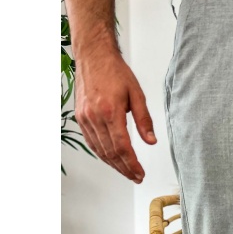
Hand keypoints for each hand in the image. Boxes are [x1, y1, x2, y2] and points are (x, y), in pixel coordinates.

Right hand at [74, 50, 155, 183]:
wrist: (93, 56)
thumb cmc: (115, 72)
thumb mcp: (137, 94)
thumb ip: (144, 119)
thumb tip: (151, 141)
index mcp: (111, 111)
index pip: (123, 147)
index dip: (132, 164)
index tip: (140, 174)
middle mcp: (95, 117)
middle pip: (111, 153)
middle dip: (125, 168)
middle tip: (136, 177)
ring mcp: (86, 118)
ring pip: (100, 150)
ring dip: (114, 165)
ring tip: (127, 172)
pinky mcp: (80, 117)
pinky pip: (91, 142)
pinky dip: (102, 154)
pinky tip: (112, 160)